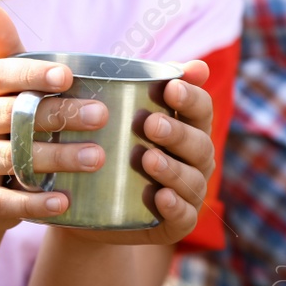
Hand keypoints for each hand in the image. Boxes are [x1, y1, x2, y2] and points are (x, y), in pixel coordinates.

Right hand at [0, 5, 106, 233]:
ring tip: (98, 158)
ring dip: (56, 158)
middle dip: (58, 116)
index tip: (68, 76)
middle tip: (102, 117)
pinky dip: (35, 204)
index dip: (31, 74)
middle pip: (10, 117)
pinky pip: (3, 203)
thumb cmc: (4, 124)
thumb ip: (7, 52)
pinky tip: (66, 202)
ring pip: (11, 159)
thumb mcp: (3, 88)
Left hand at [78, 52, 215, 246]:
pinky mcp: (174, 224)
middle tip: (149, 124)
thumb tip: (183, 62)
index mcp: (187, 128)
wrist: (85, 205)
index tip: (170, 87)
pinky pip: (184, 217)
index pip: (201, 108)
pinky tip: (161, 197)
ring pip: (193, 180)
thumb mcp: (118, 116)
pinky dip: (176, 207)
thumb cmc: (110, 148)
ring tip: (148, 159)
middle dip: (177, 133)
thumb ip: (141, 85)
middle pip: (200, 144)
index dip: (191, 98)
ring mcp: (188, 193)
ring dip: (172, 169)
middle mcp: (195, 161)